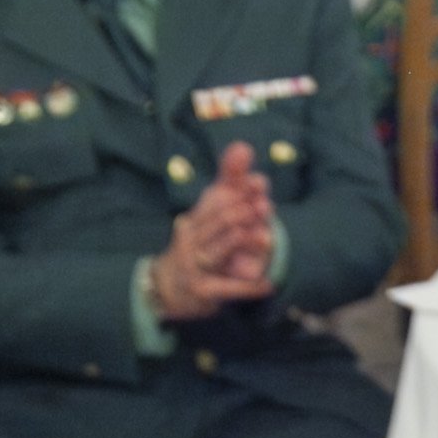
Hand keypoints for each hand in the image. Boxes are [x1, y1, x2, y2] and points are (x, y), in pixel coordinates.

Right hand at [150, 140, 278, 320]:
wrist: (169, 287)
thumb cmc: (199, 244)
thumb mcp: (213, 213)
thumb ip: (230, 182)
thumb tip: (243, 147)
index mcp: (198, 217)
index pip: (217, 199)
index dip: (239, 191)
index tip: (260, 184)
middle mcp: (193, 237)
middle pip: (218, 222)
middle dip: (241, 214)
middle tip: (265, 209)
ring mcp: (195, 264)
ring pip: (218, 251)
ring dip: (242, 243)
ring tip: (267, 239)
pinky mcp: (203, 290)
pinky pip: (227, 288)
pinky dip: (247, 287)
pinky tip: (267, 285)